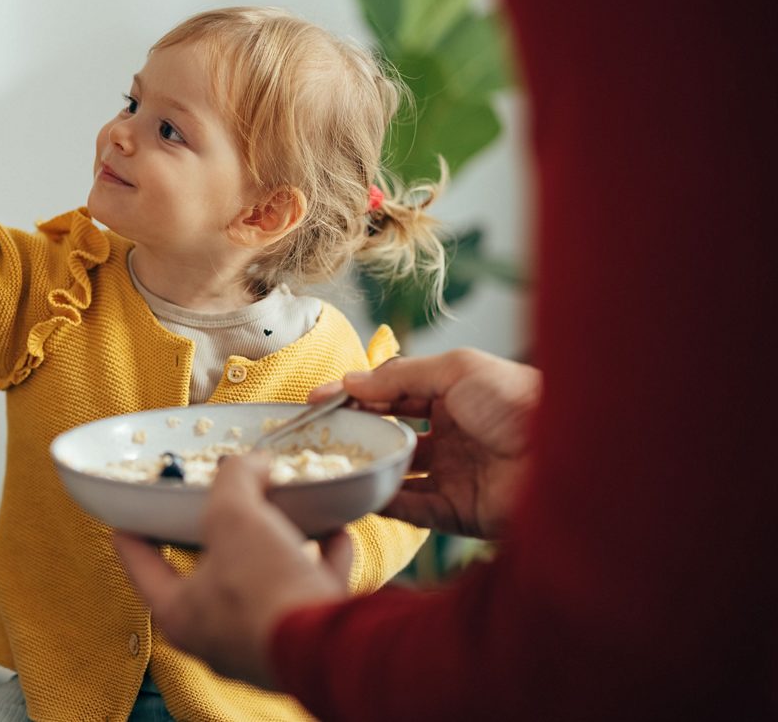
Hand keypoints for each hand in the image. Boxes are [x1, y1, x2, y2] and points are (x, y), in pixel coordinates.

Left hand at [113, 453, 352, 688]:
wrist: (329, 648)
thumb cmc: (264, 591)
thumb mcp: (235, 516)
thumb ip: (234, 481)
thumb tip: (250, 463)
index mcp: (180, 611)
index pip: (141, 564)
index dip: (133, 532)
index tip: (129, 514)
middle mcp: (216, 635)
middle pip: (210, 572)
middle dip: (222, 535)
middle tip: (225, 505)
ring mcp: (262, 642)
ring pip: (264, 583)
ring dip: (279, 545)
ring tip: (288, 512)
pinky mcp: (304, 644)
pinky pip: (309, 593)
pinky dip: (322, 563)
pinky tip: (334, 536)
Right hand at [313, 348, 540, 538]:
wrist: (569, 457)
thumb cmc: (518, 402)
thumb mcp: (456, 370)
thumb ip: (400, 376)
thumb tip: (351, 380)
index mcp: (452, 396)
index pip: (392, 395)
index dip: (355, 395)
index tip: (316, 400)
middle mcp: (450, 436)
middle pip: (390, 435)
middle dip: (355, 433)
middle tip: (315, 434)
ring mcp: (453, 476)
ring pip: (396, 474)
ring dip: (366, 469)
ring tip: (330, 465)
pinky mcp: (457, 513)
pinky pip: (412, 509)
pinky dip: (385, 502)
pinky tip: (360, 492)